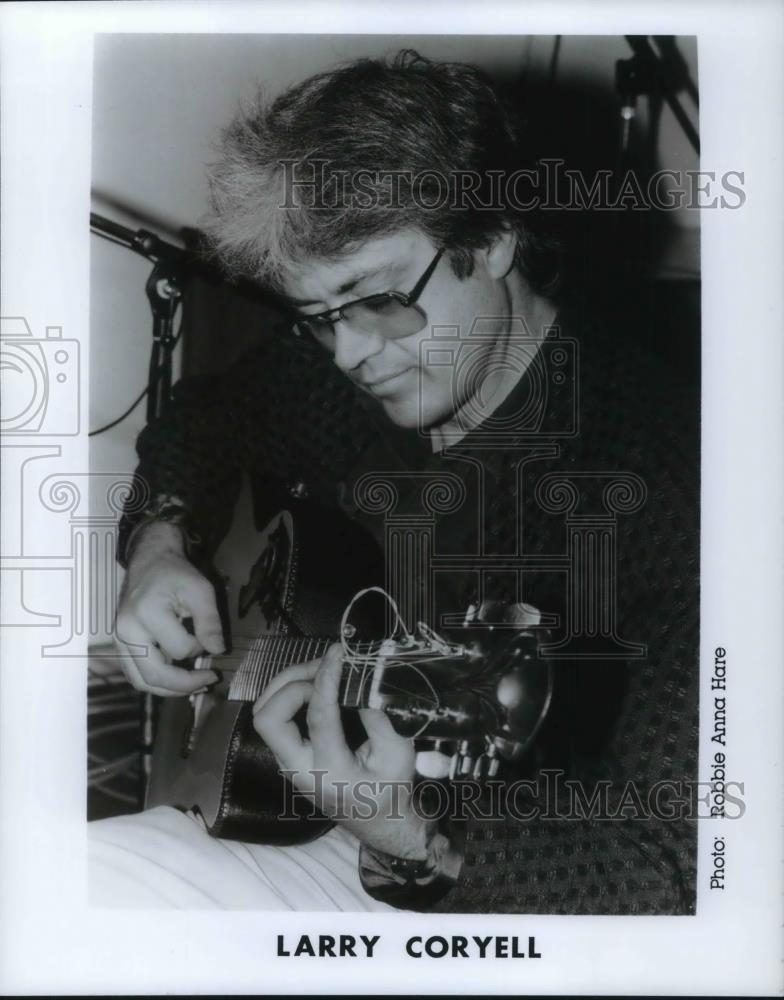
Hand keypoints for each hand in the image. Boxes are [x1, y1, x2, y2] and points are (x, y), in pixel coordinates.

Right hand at [114, 522, 223, 695]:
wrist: (149, 562)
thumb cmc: (175, 574)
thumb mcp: (200, 589)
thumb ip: (209, 621)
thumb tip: (217, 651)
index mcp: (146, 613)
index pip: (179, 649)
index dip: (200, 647)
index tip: (207, 636)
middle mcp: (127, 631)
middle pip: (154, 675)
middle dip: (185, 685)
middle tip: (209, 680)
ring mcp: (119, 641)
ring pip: (142, 682)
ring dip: (170, 690)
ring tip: (196, 685)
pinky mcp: (120, 646)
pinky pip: (136, 675)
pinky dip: (157, 682)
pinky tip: (177, 680)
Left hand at [253, 644, 429, 859]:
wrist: (376, 820)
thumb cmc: (390, 789)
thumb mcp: (398, 754)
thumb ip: (380, 718)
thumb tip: (363, 677)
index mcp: (331, 773)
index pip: (318, 717)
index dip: (327, 679)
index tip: (339, 654)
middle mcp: (299, 769)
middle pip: (268, 719)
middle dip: (292, 684)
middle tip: (324, 670)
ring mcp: (287, 763)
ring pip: (263, 715)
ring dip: (287, 685)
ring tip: (320, 671)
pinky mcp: (285, 755)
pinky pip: (274, 717)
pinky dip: (289, 693)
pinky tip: (316, 685)